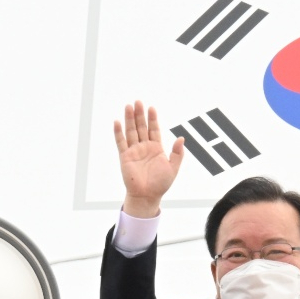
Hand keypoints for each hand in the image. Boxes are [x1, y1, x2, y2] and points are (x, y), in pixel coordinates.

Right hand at [114, 101, 184, 217]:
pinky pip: (121, 142)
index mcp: (156, 148)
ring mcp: (134, 151)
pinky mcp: (125, 157)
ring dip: (129, 119)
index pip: (154, 129)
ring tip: (128, 106)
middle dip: (140, 114)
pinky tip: (117, 122)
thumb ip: (177, 153)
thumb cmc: (160, 184)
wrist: (147, 196)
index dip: (152, 119)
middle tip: (138, 102)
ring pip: (131, 131)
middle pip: (141, 127)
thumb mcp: (173, 168)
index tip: (151, 108)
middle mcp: (144, 147)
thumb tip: (181, 138)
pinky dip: (118, 133)